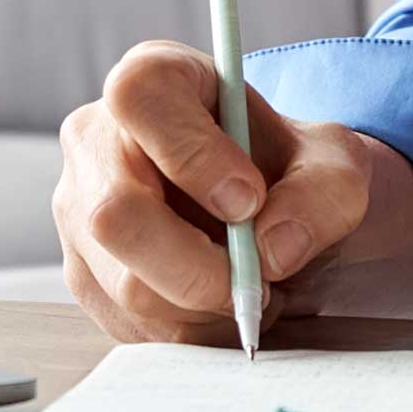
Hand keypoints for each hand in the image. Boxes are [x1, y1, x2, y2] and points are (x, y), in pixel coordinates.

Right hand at [53, 41, 412, 343]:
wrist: (275, 216)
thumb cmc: (291, 173)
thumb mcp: (335, 167)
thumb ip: (322, 195)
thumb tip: (273, 248)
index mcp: (154, 80)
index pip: (140, 99)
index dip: (192, 154)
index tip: (249, 199)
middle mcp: (96, 140)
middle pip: (115, 214)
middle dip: (199, 267)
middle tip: (260, 279)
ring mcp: (77, 212)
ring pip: (125, 284)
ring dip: (205, 307)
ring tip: (252, 290)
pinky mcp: (85, 275)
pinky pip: (131, 324)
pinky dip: (192, 330)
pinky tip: (222, 305)